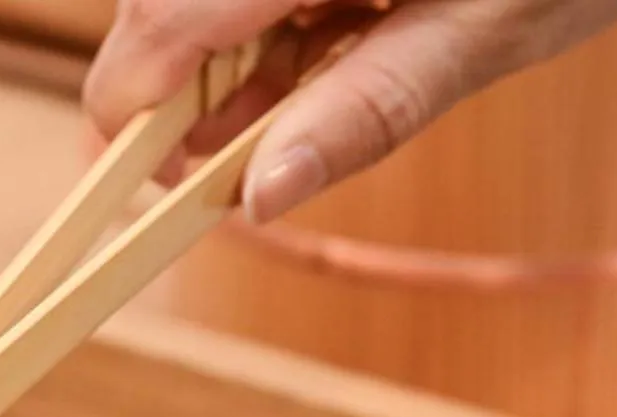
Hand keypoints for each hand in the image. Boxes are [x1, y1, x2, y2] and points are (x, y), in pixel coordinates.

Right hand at [83, 0, 616, 221]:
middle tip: (209, 167)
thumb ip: (369, 111)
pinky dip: (259, 28)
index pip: (168, 15)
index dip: (130, 103)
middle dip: (174, 84)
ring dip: (216, 59)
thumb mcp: (487, 33)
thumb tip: (260, 198)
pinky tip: (295, 67)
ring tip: (264, 123)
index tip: (131, 177)